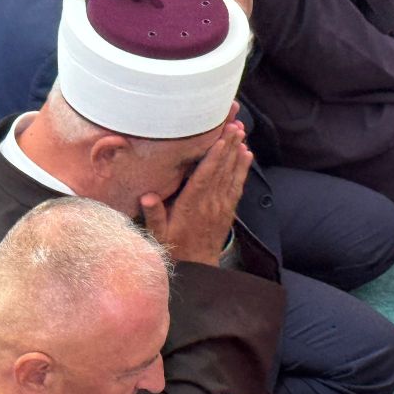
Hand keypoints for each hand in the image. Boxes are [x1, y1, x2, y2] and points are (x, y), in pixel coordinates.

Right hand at [140, 116, 251, 265]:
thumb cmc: (174, 249)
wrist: (197, 268)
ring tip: (241, 132)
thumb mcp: (158, 235)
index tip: (220, 139)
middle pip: (221, 170)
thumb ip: (153, 216)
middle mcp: (210, 204)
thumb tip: (147, 197)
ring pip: (231, 175)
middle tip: (234, 124)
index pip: (205, 177)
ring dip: (237, 153)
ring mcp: (222, 207)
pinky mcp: (228, 211)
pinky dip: (242, 169)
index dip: (213, 157)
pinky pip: (237, 186)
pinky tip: (246, 154)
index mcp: (192, 206)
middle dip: (228, 146)